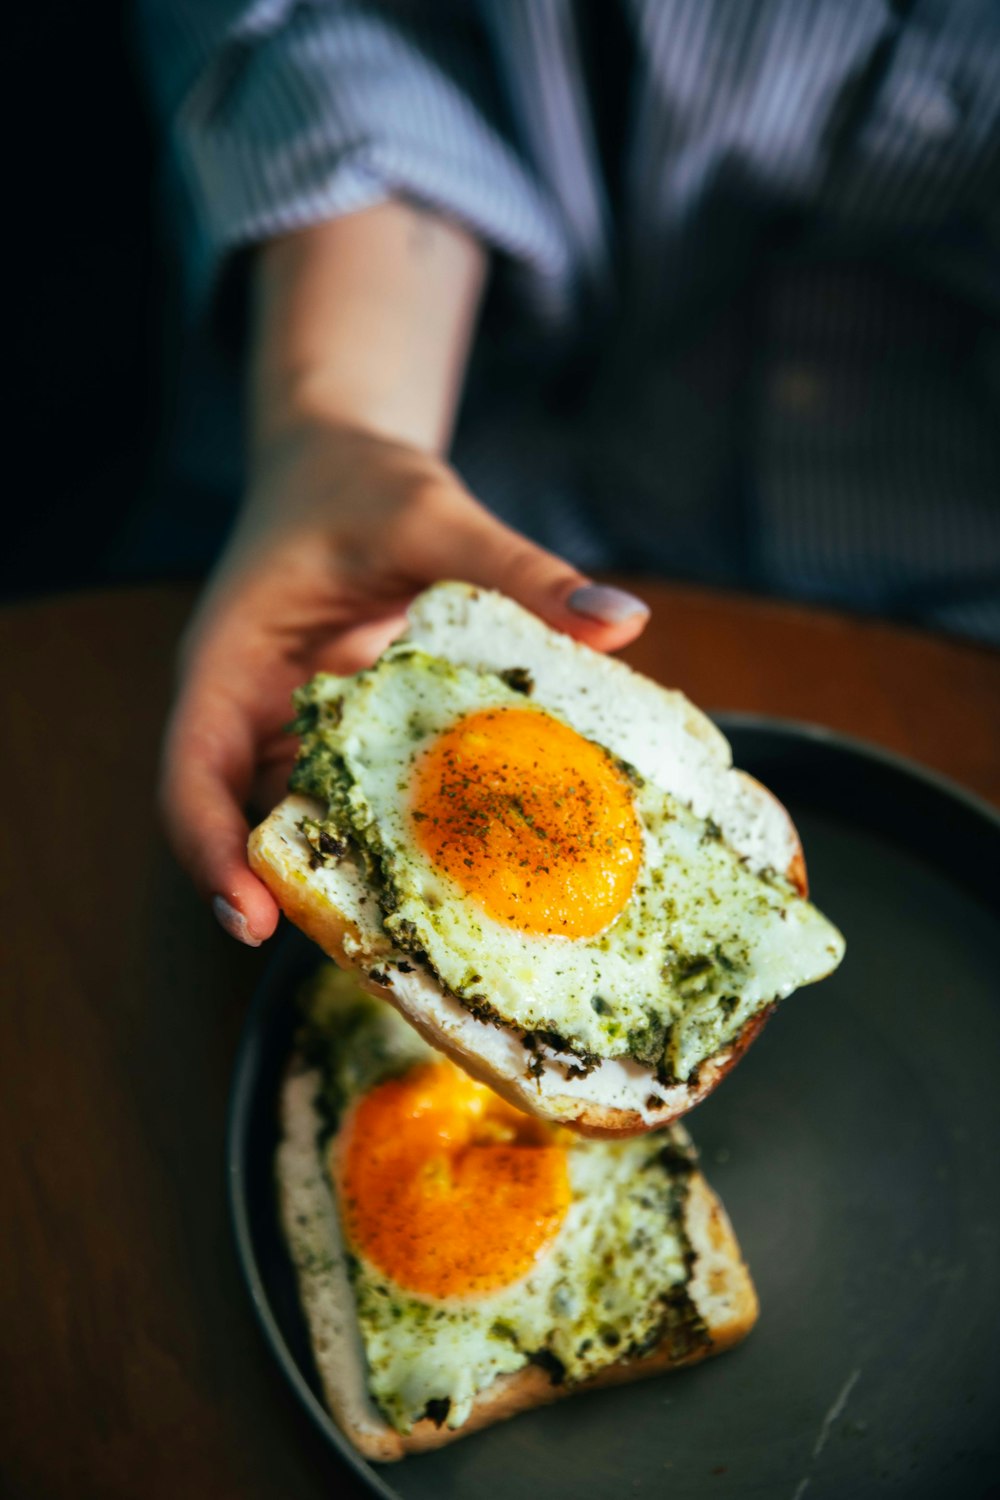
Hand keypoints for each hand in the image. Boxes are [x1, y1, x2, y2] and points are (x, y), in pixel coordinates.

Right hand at [160, 419, 650, 944]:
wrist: (342, 461)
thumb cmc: (356, 481)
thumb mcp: (429, 513)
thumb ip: (515, 567)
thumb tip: (622, 621)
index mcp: (227, 665)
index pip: (191, 777)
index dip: (212, 855)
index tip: (252, 922)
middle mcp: (250, 712)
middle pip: (249, 825)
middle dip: (301, 893)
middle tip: (376, 959)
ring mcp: (297, 730)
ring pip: (312, 823)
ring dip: (361, 875)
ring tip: (434, 940)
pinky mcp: (346, 735)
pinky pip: (363, 797)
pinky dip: (405, 834)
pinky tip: (475, 868)